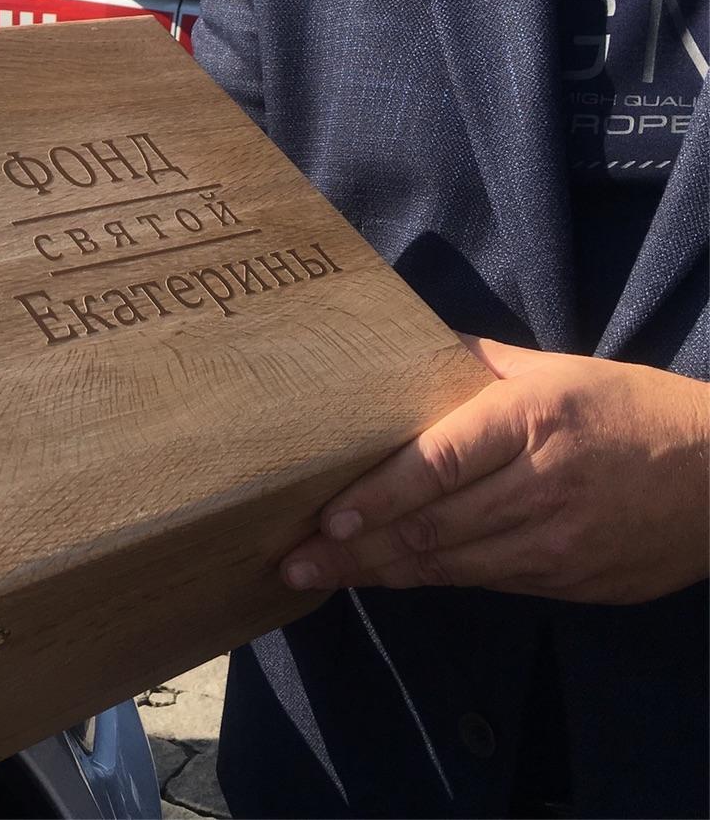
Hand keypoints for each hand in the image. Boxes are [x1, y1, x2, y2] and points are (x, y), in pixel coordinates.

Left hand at [281, 336, 709, 603]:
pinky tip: (383, 578)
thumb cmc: (631, 409)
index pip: (440, 464)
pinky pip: (485, 583)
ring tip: (318, 575)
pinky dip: (429, 581)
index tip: (328, 516)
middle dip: (354, 549)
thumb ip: (476, 360)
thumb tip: (402, 337)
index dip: (380, 497)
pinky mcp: (572, 582)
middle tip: (290, 562)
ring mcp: (559, 541)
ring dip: (379, 573)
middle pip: (432, 527)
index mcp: (532, 420)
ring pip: (451, 565)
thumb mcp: (558, 370)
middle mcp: (543, 484)